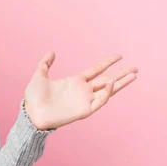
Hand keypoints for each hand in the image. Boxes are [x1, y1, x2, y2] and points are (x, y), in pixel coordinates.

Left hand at [23, 52, 137, 130]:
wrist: (31, 113)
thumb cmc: (34, 97)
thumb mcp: (39, 75)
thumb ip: (45, 64)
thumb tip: (51, 52)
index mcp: (75, 81)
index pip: (96, 70)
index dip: (107, 62)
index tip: (119, 56)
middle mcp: (83, 91)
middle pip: (107, 80)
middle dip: (121, 74)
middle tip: (135, 68)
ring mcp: (84, 101)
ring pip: (108, 90)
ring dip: (120, 83)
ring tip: (133, 75)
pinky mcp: (84, 111)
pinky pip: (99, 101)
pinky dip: (106, 93)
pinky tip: (110, 83)